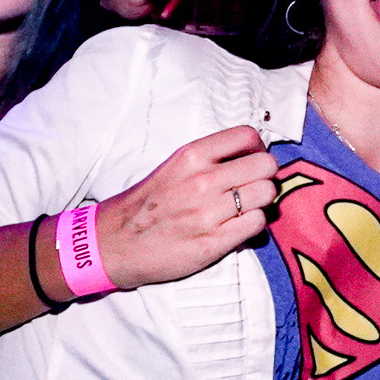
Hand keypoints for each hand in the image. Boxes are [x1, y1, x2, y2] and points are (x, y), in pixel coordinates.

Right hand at [83, 125, 276, 290]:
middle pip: (266, 166)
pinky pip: (257, 223)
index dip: (256, 149)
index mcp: (191, 156)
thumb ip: (211, 158)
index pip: (248, 135)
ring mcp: (208, 213)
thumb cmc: (148, 203)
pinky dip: (253, 224)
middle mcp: (202, 181)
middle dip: (264, 175)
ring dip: (262, 201)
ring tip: (245, 207)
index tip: (249, 160)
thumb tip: (253, 154)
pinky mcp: (213, 243)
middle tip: (251, 186)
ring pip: (266, 194)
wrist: (113, 244)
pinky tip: (238, 225)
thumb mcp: (175, 167)